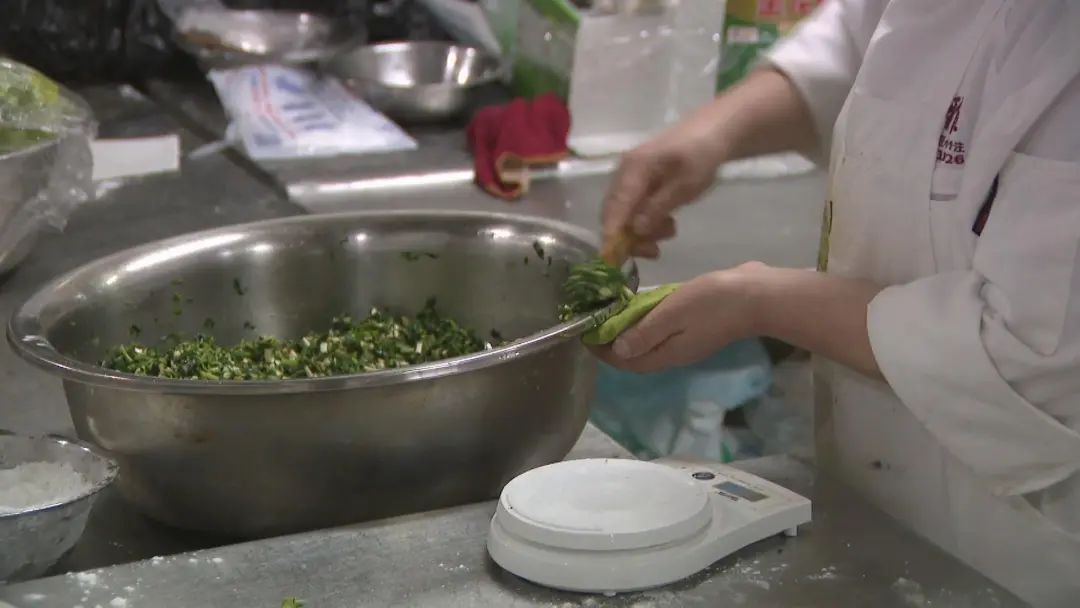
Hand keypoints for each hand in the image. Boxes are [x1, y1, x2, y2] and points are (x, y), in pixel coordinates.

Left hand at [594, 263, 764, 372]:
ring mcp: (686, 341)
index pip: (625, 360)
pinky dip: (646, 322)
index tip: (583, 333)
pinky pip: (662, 330)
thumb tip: (618, 350)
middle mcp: (673, 353)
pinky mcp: (695, 326)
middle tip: (594, 320)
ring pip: (648, 342)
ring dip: (628, 331)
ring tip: (611, 312)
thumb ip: (645, 332)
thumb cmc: (713, 303)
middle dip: (611, 342)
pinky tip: (640, 306)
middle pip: (635, 354)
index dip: (601, 350)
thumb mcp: (672, 314)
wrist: (757, 296)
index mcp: (666, 354)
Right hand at [601, 113, 729, 258]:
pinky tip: (668, 221)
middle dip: (630, 237)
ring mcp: (632, 177)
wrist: (716, 130)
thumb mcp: (686, 184)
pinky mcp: (641, 182)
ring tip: (670, 230)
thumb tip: (636, 229)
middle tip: (655, 251)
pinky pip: (636, 207)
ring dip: (643, 230)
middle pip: (615, 213)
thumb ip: (659, 207)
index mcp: (632, 170)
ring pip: (625, 213)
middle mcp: (625, 173)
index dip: (612, 235)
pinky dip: (648, 220)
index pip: (614, 208)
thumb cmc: (702, 154)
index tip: (615, 260)